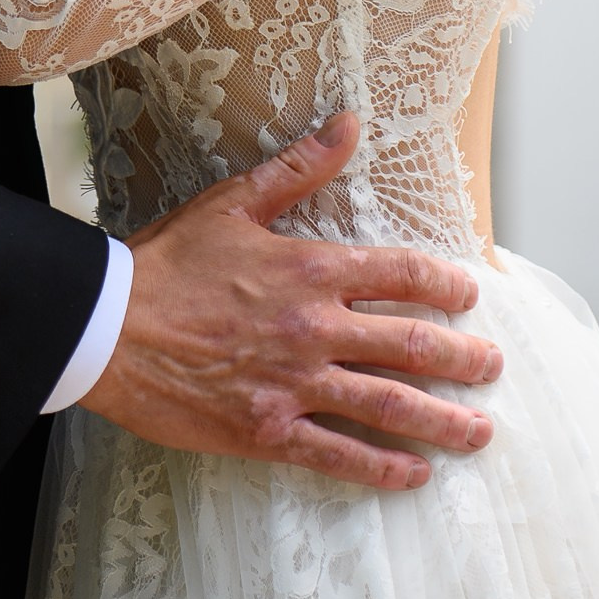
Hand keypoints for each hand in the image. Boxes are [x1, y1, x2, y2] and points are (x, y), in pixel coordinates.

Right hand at [83, 112, 501, 490]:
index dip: (446, 286)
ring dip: (444, 421)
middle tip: (492, 367)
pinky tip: (416, 473)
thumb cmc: (166, 262)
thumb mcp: (233, 202)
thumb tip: (349, 124)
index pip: (402, 275)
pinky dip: (384, 467)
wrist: (106, 327)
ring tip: (478, 431)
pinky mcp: (269, 431)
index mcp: (310, 269)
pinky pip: (341, 455)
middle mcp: (315, 329)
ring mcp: (295, 385)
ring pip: (390, 407)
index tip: (469, 295)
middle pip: (413, 347)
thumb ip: (299, 168)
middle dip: (464, 359)